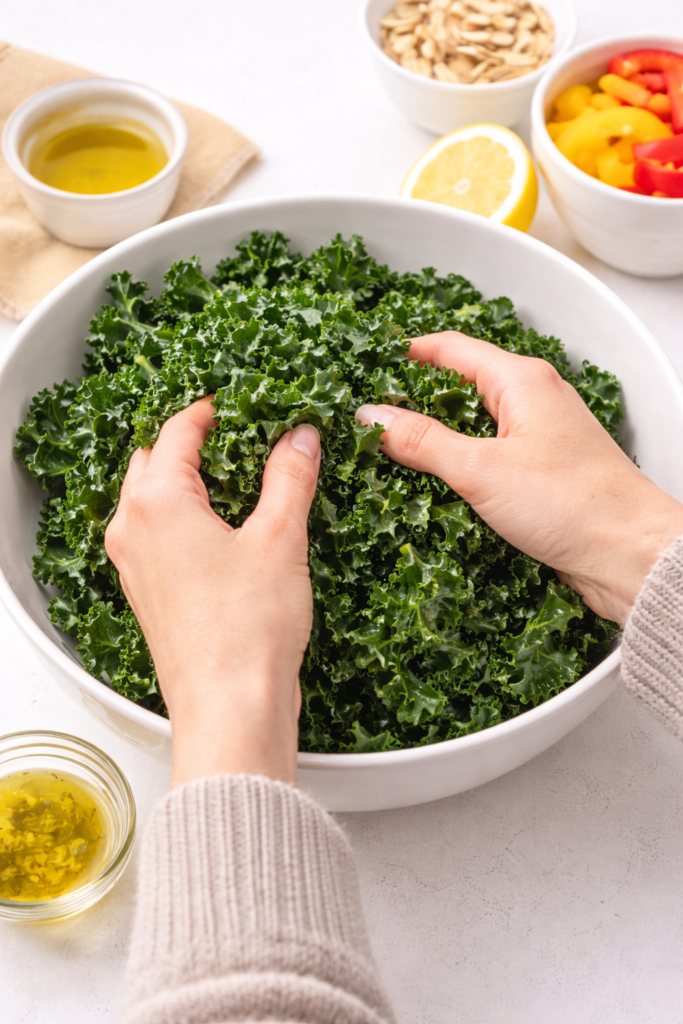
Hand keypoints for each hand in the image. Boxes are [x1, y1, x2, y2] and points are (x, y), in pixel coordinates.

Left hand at [104, 397, 320, 786]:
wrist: (231, 708)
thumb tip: (300, 438)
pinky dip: (184, 520)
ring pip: (150, 501)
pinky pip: (156, 538)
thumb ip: (289, 477)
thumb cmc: (247, 629)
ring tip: (238, 480)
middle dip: (192, 443)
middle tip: (242, 438)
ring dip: (186, 482)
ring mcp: (135, 565)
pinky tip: (226, 531)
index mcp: (156, 503)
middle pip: (153, 461)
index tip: (244, 404)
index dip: (213, 411)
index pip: (177, 431)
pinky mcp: (148, 595)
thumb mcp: (279, 538)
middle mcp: (133, 530)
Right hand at [356, 332, 682, 625]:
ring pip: (474, 425)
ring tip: (391, 451)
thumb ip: (422, 441)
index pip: (452, 348)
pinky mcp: (543, 474)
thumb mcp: (481, 470)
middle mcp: (534, 401)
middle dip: (416, 399)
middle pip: (461, 385)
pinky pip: (490, 457)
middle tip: (371, 415)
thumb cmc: (573, 504)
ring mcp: (540, 438)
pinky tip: (435, 485)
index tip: (370, 363)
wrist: (630, 555)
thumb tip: (373, 416)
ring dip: (437, 437)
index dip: (408, 352)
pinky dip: (460, 465)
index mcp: (522, 381)